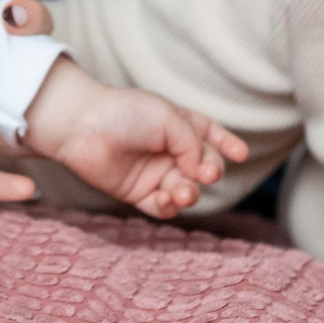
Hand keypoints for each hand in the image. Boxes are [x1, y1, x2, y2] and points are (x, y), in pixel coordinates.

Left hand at [20, 58, 246, 220]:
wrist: (83, 127)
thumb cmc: (125, 114)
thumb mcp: (169, 118)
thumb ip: (193, 144)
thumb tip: (203, 173)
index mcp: (179, 125)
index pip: (211, 135)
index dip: (227, 145)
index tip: (240, 153)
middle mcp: (169, 150)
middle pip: (204, 168)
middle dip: (210, 172)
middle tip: (204, 174)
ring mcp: (154, 173)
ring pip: (186, 191)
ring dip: (190, 194)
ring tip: (182, 192)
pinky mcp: (137, 193)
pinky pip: (162, 208)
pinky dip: (170, 208)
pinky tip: (167, 200)